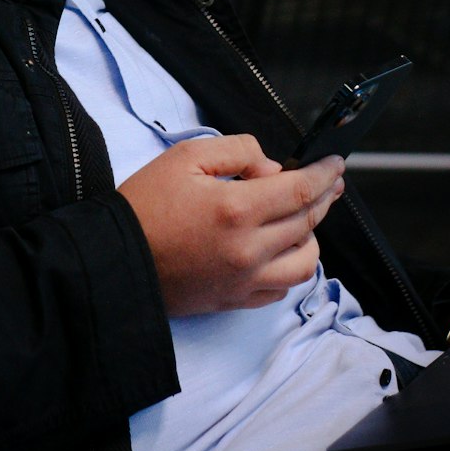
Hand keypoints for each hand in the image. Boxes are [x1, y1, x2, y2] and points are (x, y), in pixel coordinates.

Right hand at [116, 134, 345, 316]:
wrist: (114, 257)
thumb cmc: (144, 205)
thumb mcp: (186, 156)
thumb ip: (237, 151)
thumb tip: (271, 169)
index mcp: (236, 209)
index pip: (300, 190)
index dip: (324, 174)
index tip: (335, 163)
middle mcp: (248, 250)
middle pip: (307, 222)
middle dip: (324, 197)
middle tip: (329, 182)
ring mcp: (244, 280)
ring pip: (305, 261)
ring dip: (311, 236)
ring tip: (300, 218)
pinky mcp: (234, 299)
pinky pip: (281, 289)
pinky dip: (290, 267)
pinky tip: (280, 250)